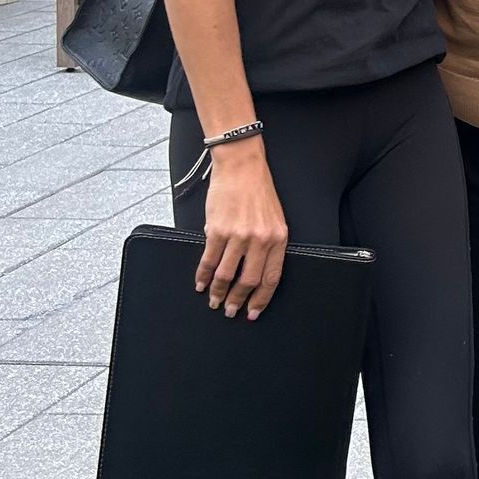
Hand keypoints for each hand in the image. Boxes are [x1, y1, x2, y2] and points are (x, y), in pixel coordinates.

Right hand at [194, 146, 288, 318]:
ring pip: (226, 275)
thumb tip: (254, 271)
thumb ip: (268, 244)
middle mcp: (260, 239)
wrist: (242, 166)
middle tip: (230, 311)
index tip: (253, 312)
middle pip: (248, 281)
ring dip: (218, 292)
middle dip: (238, 300)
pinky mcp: (218, 230)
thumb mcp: (274, 219)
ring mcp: (238, 236)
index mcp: (278, 238)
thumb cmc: (258, 190)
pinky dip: (203, 276)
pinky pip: (209, 261)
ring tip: (214, 301)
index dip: (261, 299)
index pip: (271, 278)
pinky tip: (201, 284)